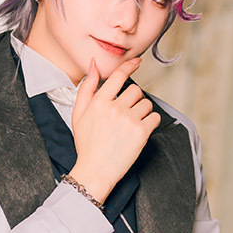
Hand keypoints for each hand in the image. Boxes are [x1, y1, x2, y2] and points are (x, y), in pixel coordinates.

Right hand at [68, 56, 158, 203]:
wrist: (95, 171)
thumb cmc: (86, 144)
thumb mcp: (78, 114)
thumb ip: (86, 88)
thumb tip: (94, 65)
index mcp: (99, 102)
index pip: (118, 76)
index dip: (129, 66)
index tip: (137, 61)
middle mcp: (114, 108)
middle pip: (135, 90)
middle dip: (133, 99)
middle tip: (126, 112)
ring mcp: (129, 120)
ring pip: (146, 103)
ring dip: (142, 111)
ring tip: (131, 125)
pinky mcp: (141, 133)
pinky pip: (154, 117)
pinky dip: (151, 122)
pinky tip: (139, 130)